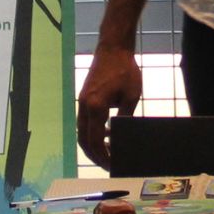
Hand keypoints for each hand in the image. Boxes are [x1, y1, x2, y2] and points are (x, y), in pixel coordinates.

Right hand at [76, 44, 141, 167]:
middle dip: (94, 155)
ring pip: (81, 132)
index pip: (96, 140)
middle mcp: (85, 106)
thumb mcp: (131, 96)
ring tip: (106, 153)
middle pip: (84, 140)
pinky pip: (84, 121)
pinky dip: (92, 132)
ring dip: (92, 145)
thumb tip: (121, 137)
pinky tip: (106, 134)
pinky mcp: (84, 97)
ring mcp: (82, 102)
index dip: (103, 156)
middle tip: (108, 165)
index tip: (112, 165)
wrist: (113, 48)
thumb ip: (124, 118)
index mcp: (96, 107)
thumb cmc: (125, 70)